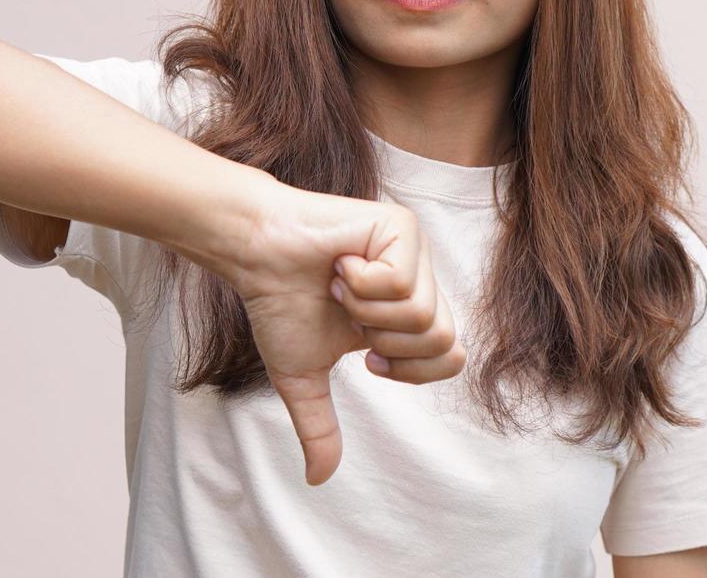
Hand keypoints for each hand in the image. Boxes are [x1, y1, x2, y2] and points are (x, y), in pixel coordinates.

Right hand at [234, 183, 466, 485]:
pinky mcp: (401, 227)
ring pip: (421, 312)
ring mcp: (415, 252)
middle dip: (383, 338)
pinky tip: (341, 264)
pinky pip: (401, 280)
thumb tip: (318, 480)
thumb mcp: (303, 375)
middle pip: (441, 338)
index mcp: (409, 315)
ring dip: (365, 310)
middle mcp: (421, 282)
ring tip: (341, 285)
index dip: (407, 368)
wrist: (255, 255)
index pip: (450, 357)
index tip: (366, 355)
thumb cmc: (279, 304)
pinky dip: (360, 283)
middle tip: (349, 313)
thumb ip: (319, 425)